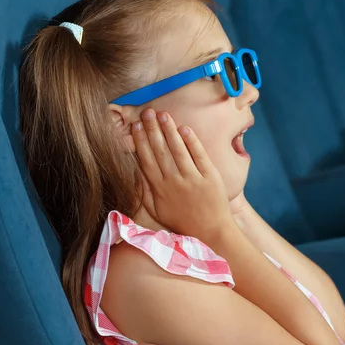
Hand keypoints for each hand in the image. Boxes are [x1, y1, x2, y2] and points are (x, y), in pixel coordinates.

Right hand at [132, 108, 234, 241]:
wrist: (211, 231)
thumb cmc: (182, 221)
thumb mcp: (157, 211)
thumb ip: (144, 192)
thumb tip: (134, 171)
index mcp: (159, 189)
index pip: (147, 160)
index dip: (141, 142)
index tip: (136, 126)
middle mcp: (174, 182)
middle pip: (160, 151)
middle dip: (152, 130)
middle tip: (147, 112)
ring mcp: (193, 179)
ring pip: (178, 150)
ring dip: (169, 131)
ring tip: (163, 115)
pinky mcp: (210, 177)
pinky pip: (199, 155)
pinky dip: (192, 141)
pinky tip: (184, 128)